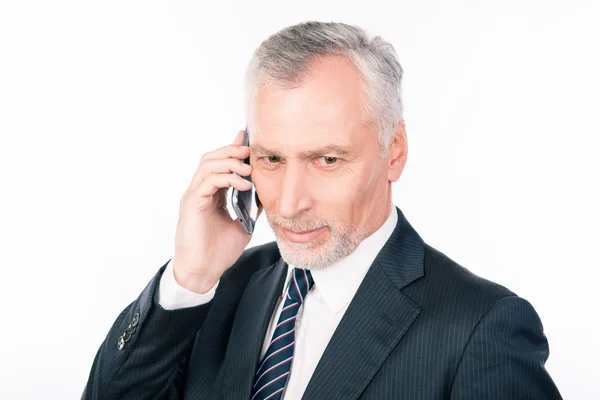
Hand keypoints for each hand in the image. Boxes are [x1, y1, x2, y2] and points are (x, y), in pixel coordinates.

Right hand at [172, 130, 254, 293]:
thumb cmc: (219, 251)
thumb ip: (252, 207)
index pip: (220, 164)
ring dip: (230, 161)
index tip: (248, 140)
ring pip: (208, 165)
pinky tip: (243, 184)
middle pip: (211, 158)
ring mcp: (194, 196)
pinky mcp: (191, 204)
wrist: (204, 272)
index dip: (232, 150)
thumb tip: (267, 193)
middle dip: (231, 150)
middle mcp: (200, 191)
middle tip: (250, 151)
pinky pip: (208, 181)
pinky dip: (226, 178)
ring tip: (248, 168)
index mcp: (211, 195)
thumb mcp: (243, 224)